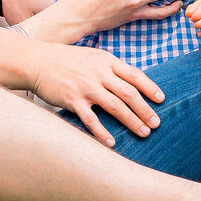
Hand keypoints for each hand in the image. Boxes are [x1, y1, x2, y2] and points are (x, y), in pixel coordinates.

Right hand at [28, 40, 164, 146]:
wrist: (38, 61)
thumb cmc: (67, 60)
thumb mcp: (93, 57)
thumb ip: (111, 68)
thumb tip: (132, 83)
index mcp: (106, 61)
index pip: (134, 75)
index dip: (150, 88)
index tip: (161, 100)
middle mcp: (99, 73)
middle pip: (129, 93)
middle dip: (145, 110)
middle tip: (156, 123)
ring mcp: (86, 87)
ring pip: (115, 107)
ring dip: (131, 121)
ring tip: (143, 133)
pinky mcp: (72, 100)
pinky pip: (91, 119)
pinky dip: (102, 133)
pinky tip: (112, 143)